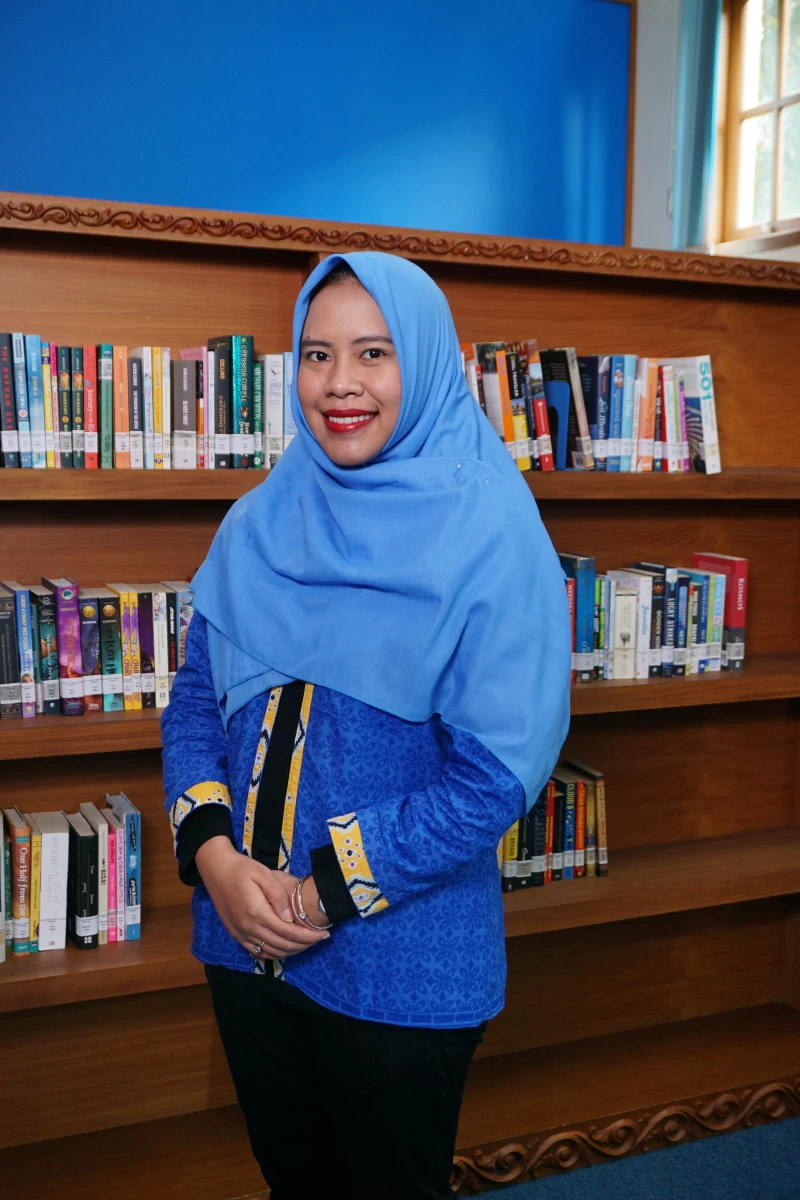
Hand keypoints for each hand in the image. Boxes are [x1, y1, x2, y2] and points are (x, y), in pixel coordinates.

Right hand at [195, 837, 330, 958]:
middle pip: (282, 945)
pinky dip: (274, 954)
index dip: (309, 936)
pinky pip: (257, 952)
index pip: (289, 933)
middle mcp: (248, 928)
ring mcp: (240, 934)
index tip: (324, 934)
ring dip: (291, 951)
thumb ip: (279, 896)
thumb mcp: (264, 874)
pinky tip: (284, 948)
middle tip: (319, 939)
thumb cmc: (242, 869)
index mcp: (257, 912)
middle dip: (304, 945)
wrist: (216, 869)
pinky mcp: (236, 935)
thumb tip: (290, 919)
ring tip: (306, 944)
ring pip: (270, 952)